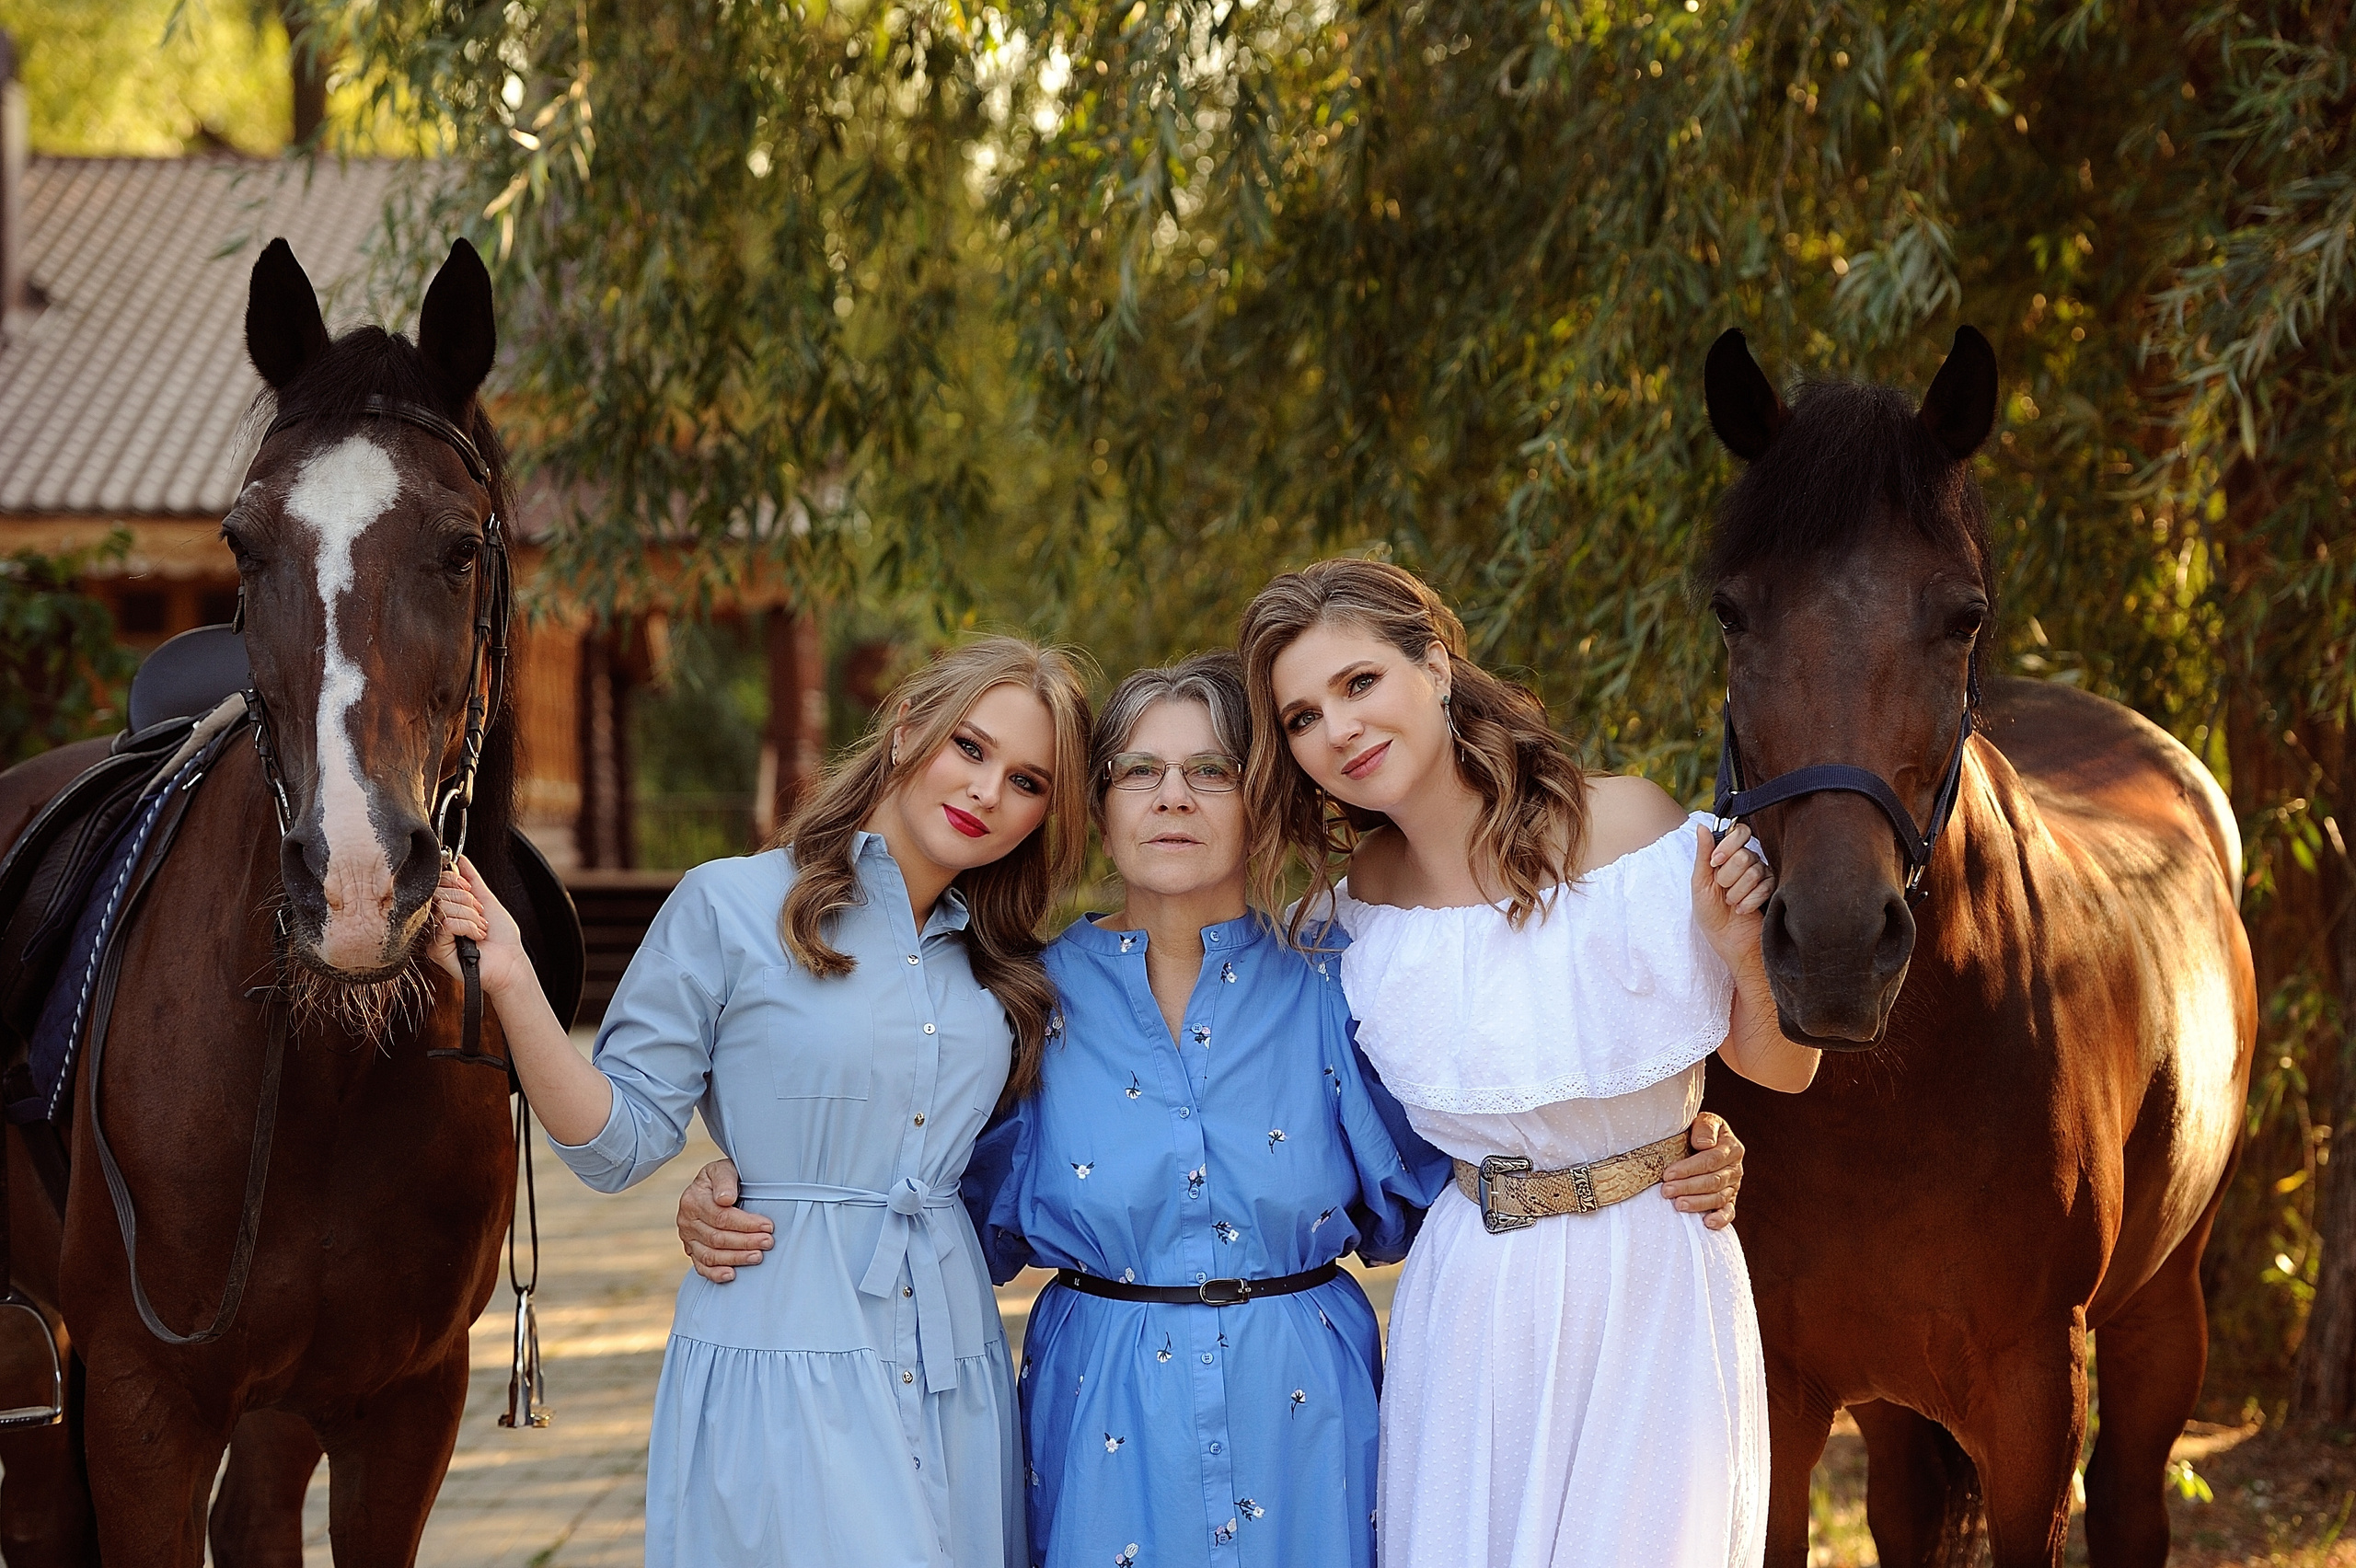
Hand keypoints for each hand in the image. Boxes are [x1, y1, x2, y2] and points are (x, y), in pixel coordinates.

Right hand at [428, 855, 531, 1000]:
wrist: (510, 962)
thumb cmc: (501, 937)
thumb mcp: (487, 900)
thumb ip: (472, 879)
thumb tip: (461, 859)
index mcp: (447, 908)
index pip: (438, 883)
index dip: (456, 882)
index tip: (471, 892)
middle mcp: (437, 921)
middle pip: (440, 893)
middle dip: (467, 901)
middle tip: (480, 915)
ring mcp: (434, 935)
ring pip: (444, 907)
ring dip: (471, 916)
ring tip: (480, 929)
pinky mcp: (436, 949)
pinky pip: (447, 924)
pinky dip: (468, 927)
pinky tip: (476, 938)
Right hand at [679, 1159, 771, 1282]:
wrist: (713, 1186)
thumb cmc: (724, 1178)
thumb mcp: (723, 1169)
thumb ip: (724, 1180)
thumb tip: (725, 1198)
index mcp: (693, 1200)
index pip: (721, 1217)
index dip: (745, 1224)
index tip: (767, 1226)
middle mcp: (686, 1220)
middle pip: (717, 1238)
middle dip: (745, 1242)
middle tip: (768, 1242)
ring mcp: (688, 1238)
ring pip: (711, 1255)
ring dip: (736, 1258)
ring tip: (758, 1257)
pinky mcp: (691, 1251)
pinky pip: (701, 1266)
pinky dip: (715, 1274)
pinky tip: (732, 1275)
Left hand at [1661, 1111, 1744, 1230]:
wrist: (1705, 1142)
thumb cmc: (1700, 1131)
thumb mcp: (1704, 1120)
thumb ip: (1705, 1127)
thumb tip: (1703, 1144)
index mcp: (1731, 1148)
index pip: (1711, 1160)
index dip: (1689, 1168)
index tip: (1668, 1173)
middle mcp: (1735, 1168)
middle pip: (1713, 1181)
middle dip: (1688, 1186)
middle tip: (1666, 1191)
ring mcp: (1734, 1186)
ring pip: (1718, 1198)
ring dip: (1697, 1203)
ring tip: (1678, 1204)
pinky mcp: (1730, 1200)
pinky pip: (1729, 1212)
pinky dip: (1720, 1219)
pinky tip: (1707, 1223)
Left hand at [1691, 823, 1772, 975]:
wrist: (1728, 941)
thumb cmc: (1710, 913)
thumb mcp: (1700, 882)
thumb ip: (1703, 853)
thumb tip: (1701, 826)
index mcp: (1727, 856)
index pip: (1738, 832)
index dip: (1727, 846)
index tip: (1715, 863)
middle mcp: (1746, 862)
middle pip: (1744, 855)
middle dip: (1728, 876)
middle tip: (1723, 890)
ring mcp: (1761, 875)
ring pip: (1754, 870)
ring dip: (1738, 892)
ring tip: (1732, 903)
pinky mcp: (1773, 889)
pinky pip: (1766, 885)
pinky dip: (1750, 900)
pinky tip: (1742, 910)